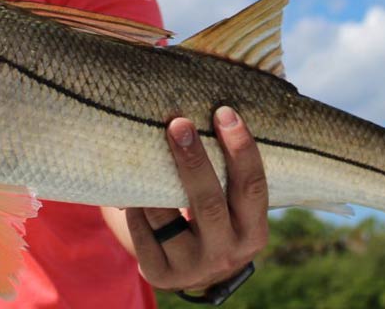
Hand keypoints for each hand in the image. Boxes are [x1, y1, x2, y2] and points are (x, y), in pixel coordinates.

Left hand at [125, 106, 267, 292]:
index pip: (252, 188)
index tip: (224, 112)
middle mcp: (227, 253)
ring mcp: (193, 268)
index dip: (241, 150)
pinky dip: (134, 206)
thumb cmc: (215, 215)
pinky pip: (141, 231)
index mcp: (253, 232)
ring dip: (151, 181)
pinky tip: (130, 190)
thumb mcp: (231, 204)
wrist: (194, 268)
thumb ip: (227, 171)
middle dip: (193, 160)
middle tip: (178, 123)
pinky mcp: (160, 274)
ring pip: (165, 216)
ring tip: (142, 149)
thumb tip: (209, 109)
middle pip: (208, 202)